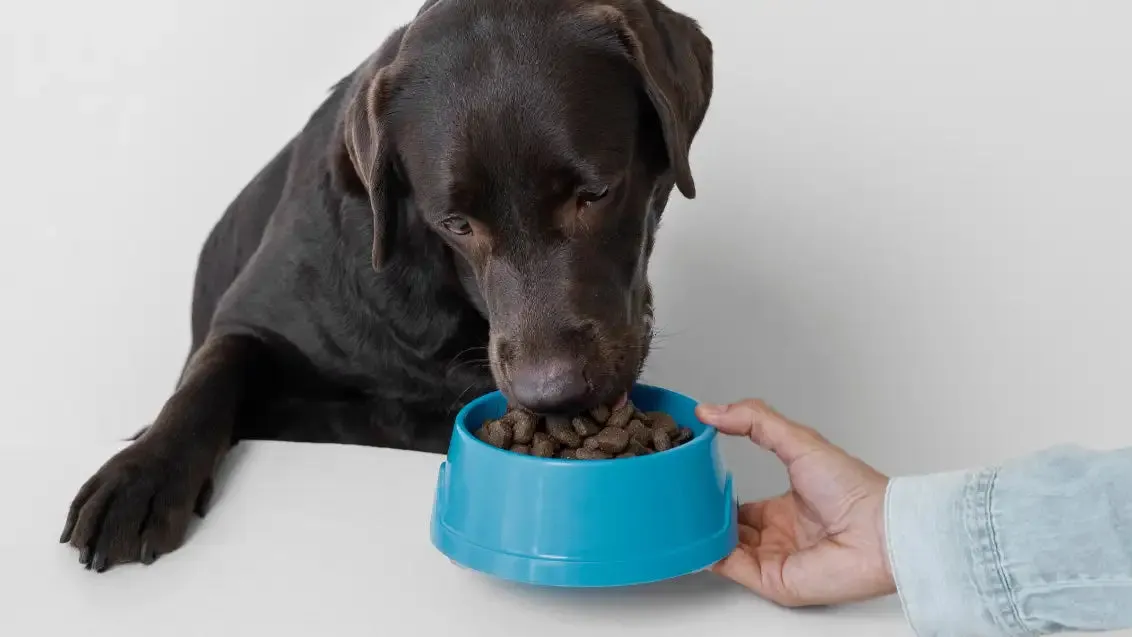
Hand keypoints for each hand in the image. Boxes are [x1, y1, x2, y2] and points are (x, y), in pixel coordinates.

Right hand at [695, 399, 895, 606]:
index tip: (694, 477)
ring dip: (704, 533)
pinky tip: (697, 535)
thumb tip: (712, 410)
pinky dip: (710, 554)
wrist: (879, 529)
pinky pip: (732, 569)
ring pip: (725, 548)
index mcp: (788, 507)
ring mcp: (775, 558)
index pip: (742, 506)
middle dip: (706, 516)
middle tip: (681, 498)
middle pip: (730, 529)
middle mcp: (781, 535)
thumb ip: (755, 421)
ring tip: (682, 513)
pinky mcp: (773, 580)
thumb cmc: (854, 489)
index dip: (718, 494)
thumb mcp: (799, 441)